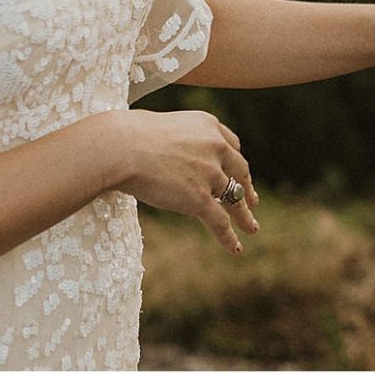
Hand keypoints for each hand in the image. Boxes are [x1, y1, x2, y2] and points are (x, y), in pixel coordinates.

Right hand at [112, 109, 259, 252]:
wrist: (122, 147)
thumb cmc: (129, 135)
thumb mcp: (163, 127)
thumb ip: (175, 141)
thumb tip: (165, 152)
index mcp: (208, 126)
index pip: (231, 145)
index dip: (234, 162)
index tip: (238, 171)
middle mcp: (216, 148)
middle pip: (238, 171)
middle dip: (246, 187)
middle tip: (252, 200)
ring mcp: (210, 174)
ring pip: (234, 199)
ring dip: (244, 216)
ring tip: (251, 227)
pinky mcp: (201, 198)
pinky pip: (220, 222)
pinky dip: (229, 236)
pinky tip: (235, 247)